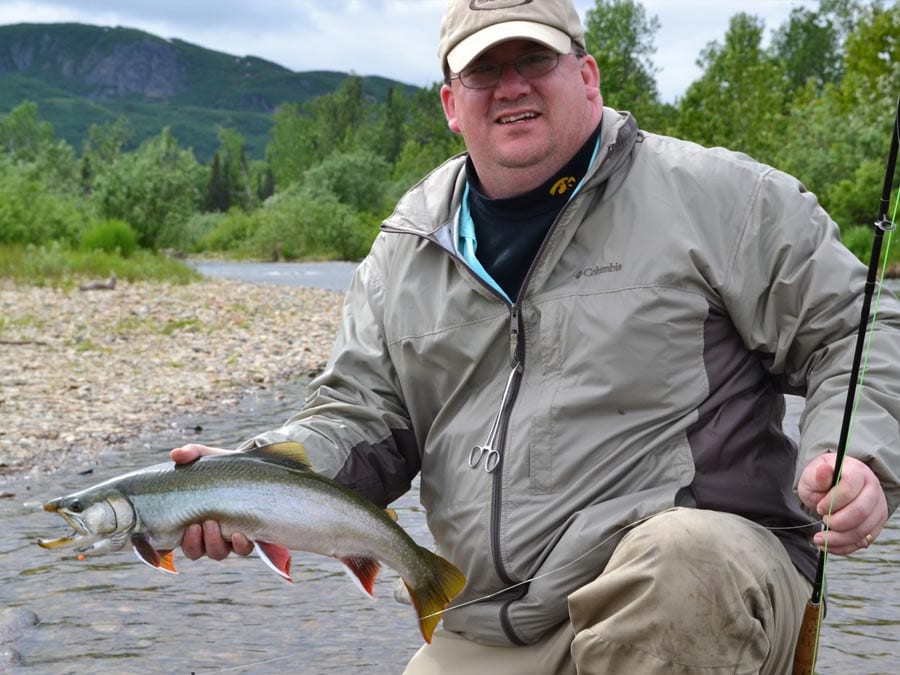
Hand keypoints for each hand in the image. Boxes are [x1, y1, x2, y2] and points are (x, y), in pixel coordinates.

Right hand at [169, 444, 253, 559]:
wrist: (257, 471)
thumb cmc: (226, 469)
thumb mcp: (208, 458)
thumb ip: (192, 453)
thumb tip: (175, 454)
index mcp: (191, 519)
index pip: (174, 541)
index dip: (168, 545)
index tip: (172, 532)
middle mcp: (208, 533)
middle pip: (194, 551)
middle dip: (192, 542)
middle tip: (196, 525)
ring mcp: (228, 537)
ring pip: (216, 553)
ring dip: (212, 542)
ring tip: (212, 523)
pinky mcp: (248, 537)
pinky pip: (242, 550)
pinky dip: (239, 545)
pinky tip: (238, 534)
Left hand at [798, 453, 887, 553]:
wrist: (831, 486)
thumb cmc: (821, 480)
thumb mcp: (813, 476)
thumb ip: (818, 476)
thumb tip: (824, 470)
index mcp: (857, 472)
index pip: (849, 488)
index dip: (832, 501)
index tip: (819, 507)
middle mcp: (872, 489)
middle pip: (860, 512)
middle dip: (837, 522)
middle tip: (823, 520)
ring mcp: (877, 507)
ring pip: (863, 529)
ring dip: (839, 538)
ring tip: (821, 537)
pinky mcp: (876, 523)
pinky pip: (863, 540)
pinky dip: (845, 546)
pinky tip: (829, 545)